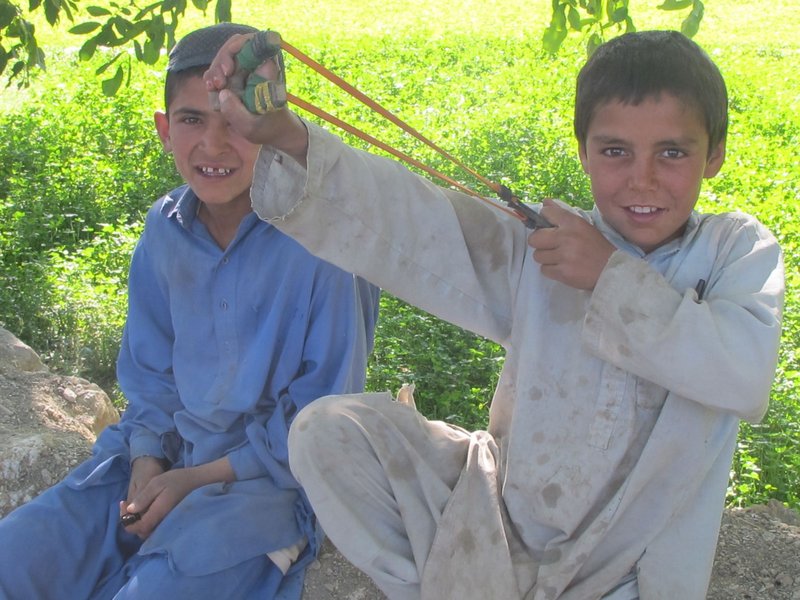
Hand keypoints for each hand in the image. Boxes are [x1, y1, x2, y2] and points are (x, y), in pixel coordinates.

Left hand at [120, 457, 234, 538]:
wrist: (199, 481)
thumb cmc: (178, 479)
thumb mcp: (157, 482)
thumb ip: (143, 497)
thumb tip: (129, 511)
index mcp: (158, 513)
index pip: (138, 527)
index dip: (126, 520)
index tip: (122, 504)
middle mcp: (163, 522)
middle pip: (141, 532)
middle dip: (130, 521)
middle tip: (125, 504)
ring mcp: (168, 523)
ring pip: (148, 530)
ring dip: (138, 521)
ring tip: (134, 506)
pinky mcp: (170, 521)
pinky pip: (154, 526)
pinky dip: (146, 520)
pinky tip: (145, 509)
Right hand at [203, 32, 308, 163]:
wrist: (276, 131)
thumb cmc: (269, 128)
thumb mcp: (251, 127)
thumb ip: (236, 112)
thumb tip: (223, 93)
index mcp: (269, 70)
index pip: (255, 42)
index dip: (237, 47)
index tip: (228, 69)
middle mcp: (259, 64)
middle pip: (235, 46)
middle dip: (221, 61)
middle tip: (217, 83)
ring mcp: (248, 69)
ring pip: (227, 56)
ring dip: (215, 69)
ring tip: (212, 87)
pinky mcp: (240, 76)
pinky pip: (223, 68)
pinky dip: (214, 75)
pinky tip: (211, 88)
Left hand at [527, 199, 614, 289]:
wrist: (612, 269)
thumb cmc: (597, 247)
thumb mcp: (583, 226)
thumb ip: (562, 214)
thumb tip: (545, 202)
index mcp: (573, 223)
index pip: (546, 213)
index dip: (544, 220)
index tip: (548, 227)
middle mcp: (566, 237)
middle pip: (534, 238)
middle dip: (539, 242)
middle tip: (550, 246)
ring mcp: (564, 256)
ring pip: (537, 256)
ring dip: (546, 258)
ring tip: (560, 258)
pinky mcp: (563, 273)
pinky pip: (544, 270)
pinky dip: (551, 270)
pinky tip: (563, 267)